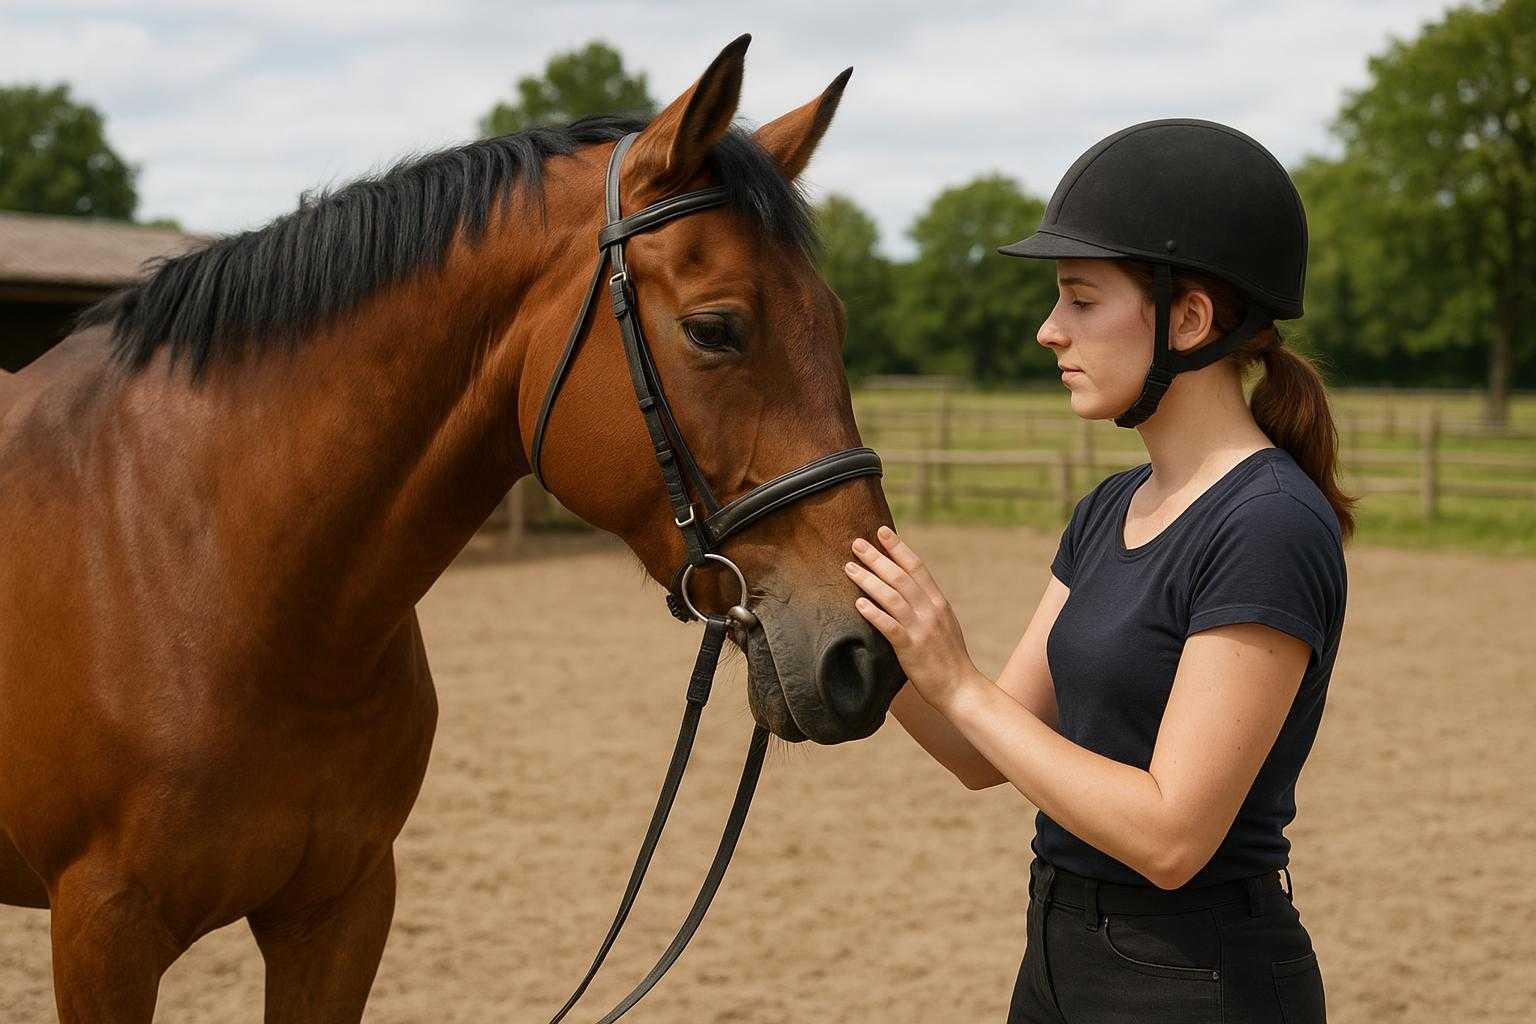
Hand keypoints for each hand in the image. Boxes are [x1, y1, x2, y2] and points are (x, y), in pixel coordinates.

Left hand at [844, 525, 982, 711]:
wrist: (961, 689)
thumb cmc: (948, 657)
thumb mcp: (943, 623)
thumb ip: (926, 605)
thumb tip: (907, 587)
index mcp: (938, 602)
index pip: (917, 567)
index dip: (898, 548)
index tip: (881, 531)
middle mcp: (931, 611)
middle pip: (900, 577)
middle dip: (876, 558)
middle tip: (855, 543)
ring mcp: (921, 629)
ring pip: (892, 597)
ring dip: (868, 580)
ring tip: (848, 567)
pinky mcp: (911, 649)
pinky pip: (890, 626)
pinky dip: (874, 613)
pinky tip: (859, 603)